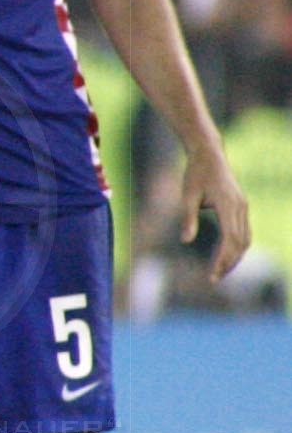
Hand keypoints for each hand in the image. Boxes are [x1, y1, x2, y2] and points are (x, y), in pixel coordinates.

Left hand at [185, 154, 253, 279]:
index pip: (230, 239)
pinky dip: (237, 246)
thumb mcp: (187, 194)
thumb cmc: (195, 173)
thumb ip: (188, 217)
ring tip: (219, 271)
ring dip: (235, 256)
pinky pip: (244, 231)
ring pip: (245, 239)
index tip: (212, 274)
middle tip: (213, 279)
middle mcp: (240, 207)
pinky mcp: (241, 206)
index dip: (223, 259)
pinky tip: (226, 255)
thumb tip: (186, 240)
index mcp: (228, 204)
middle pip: (240, 243)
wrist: (209, 154)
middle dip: (229, 263)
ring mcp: (243, 207)